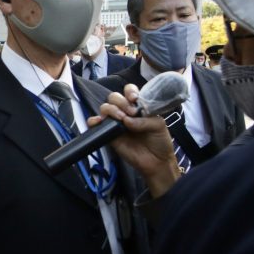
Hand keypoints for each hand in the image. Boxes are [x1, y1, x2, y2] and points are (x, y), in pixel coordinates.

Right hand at [89, 84, 179, 198]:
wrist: (156, 162)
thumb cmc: (160, 142)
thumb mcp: (159, 126)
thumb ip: (145, 120)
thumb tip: (127, 120)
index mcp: (138, 107)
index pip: (129, 91)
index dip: (129, 91)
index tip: (134, 99)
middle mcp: (126, 113)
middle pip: (114, 97)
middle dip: (121, 102)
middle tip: (131, 113)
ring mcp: (116, 123)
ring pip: (105, 107)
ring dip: (111, 109)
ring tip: (121, 119)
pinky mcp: (109, 135)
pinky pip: (96, 125)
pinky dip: (93, 120)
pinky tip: (99, 121)